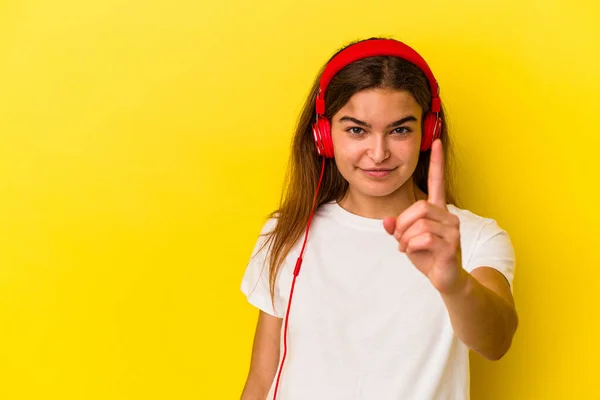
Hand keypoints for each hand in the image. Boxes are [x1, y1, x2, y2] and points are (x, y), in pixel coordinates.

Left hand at [383, 139, 467, 293]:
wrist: (447, 280)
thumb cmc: (429, 257)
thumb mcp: (408, 240)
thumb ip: (397, 228)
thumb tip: (387, 222)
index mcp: (439, 211)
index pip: (438, 181)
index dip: (436, 162)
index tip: (436, 141)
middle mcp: (448, 216)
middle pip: (418, 207)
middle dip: (402, 224)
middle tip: (400, 239)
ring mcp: (452, 231)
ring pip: (419, 224)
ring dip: (406, 238)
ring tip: (407, 248)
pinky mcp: (451, 246)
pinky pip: (423, 239)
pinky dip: (411, 247)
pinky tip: (413, 253)